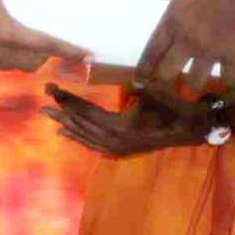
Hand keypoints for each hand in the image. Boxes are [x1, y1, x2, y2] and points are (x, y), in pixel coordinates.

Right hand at [0, 0, 87, 73]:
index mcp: (7, 32)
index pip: (46, 44)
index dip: (69, 49)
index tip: (88, 54)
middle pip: (34, 62)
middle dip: (47, 54)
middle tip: (50, 39)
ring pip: (16, 66)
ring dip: (28, 57)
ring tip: (28, 40)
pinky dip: (9, 57)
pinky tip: (2, 41)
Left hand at [47, 84, 208, 158]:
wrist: (191, 130)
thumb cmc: (174, 108)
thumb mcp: (156, 94)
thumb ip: (139, 89)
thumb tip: (128, 83)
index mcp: (120, 127)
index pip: (86, 111)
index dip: (68, 99)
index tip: (51, 88)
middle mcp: (114, 141)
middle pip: (81, 125)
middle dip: (62, 111)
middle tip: (44, 100)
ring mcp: (117, 149)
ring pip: (85, 137)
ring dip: (67, 125)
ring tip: (50, 116)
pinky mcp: (121, 151)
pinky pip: (93, 145)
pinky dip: (79, 138)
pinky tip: (67, 134)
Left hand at [134, 0, 234, 103]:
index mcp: (174, 20)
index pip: (152, 51)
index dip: (144, 69)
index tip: (139, 80)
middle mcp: (188, 41)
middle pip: (168, 73)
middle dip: (166, 80)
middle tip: (170, 81)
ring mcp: (211, 52)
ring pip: (195, 82)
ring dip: (195, 84)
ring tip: (197, 83)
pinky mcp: (233, 57)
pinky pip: (227, 79)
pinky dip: (228, 80)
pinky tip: (229, 77)